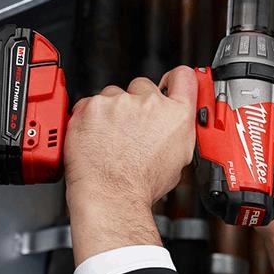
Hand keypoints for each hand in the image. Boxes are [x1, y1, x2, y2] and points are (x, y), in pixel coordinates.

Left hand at [65, 66, 196, 264]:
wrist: (111, 196)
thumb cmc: (141, 185)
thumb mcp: (177, 159)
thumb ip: (177, 129)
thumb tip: (174, 120)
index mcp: (175, 115)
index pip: (184, 77)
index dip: (175, 79)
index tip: (170, 81)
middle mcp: (149, 103)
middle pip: (142, 86)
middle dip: (136, 103)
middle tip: (129, 128)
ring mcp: (119, 102)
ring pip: (114, 95)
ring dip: (111, 110)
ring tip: (109, 138)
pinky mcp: (93, 106)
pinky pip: (90, 103)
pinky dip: (90, 116)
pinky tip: (95, 137)